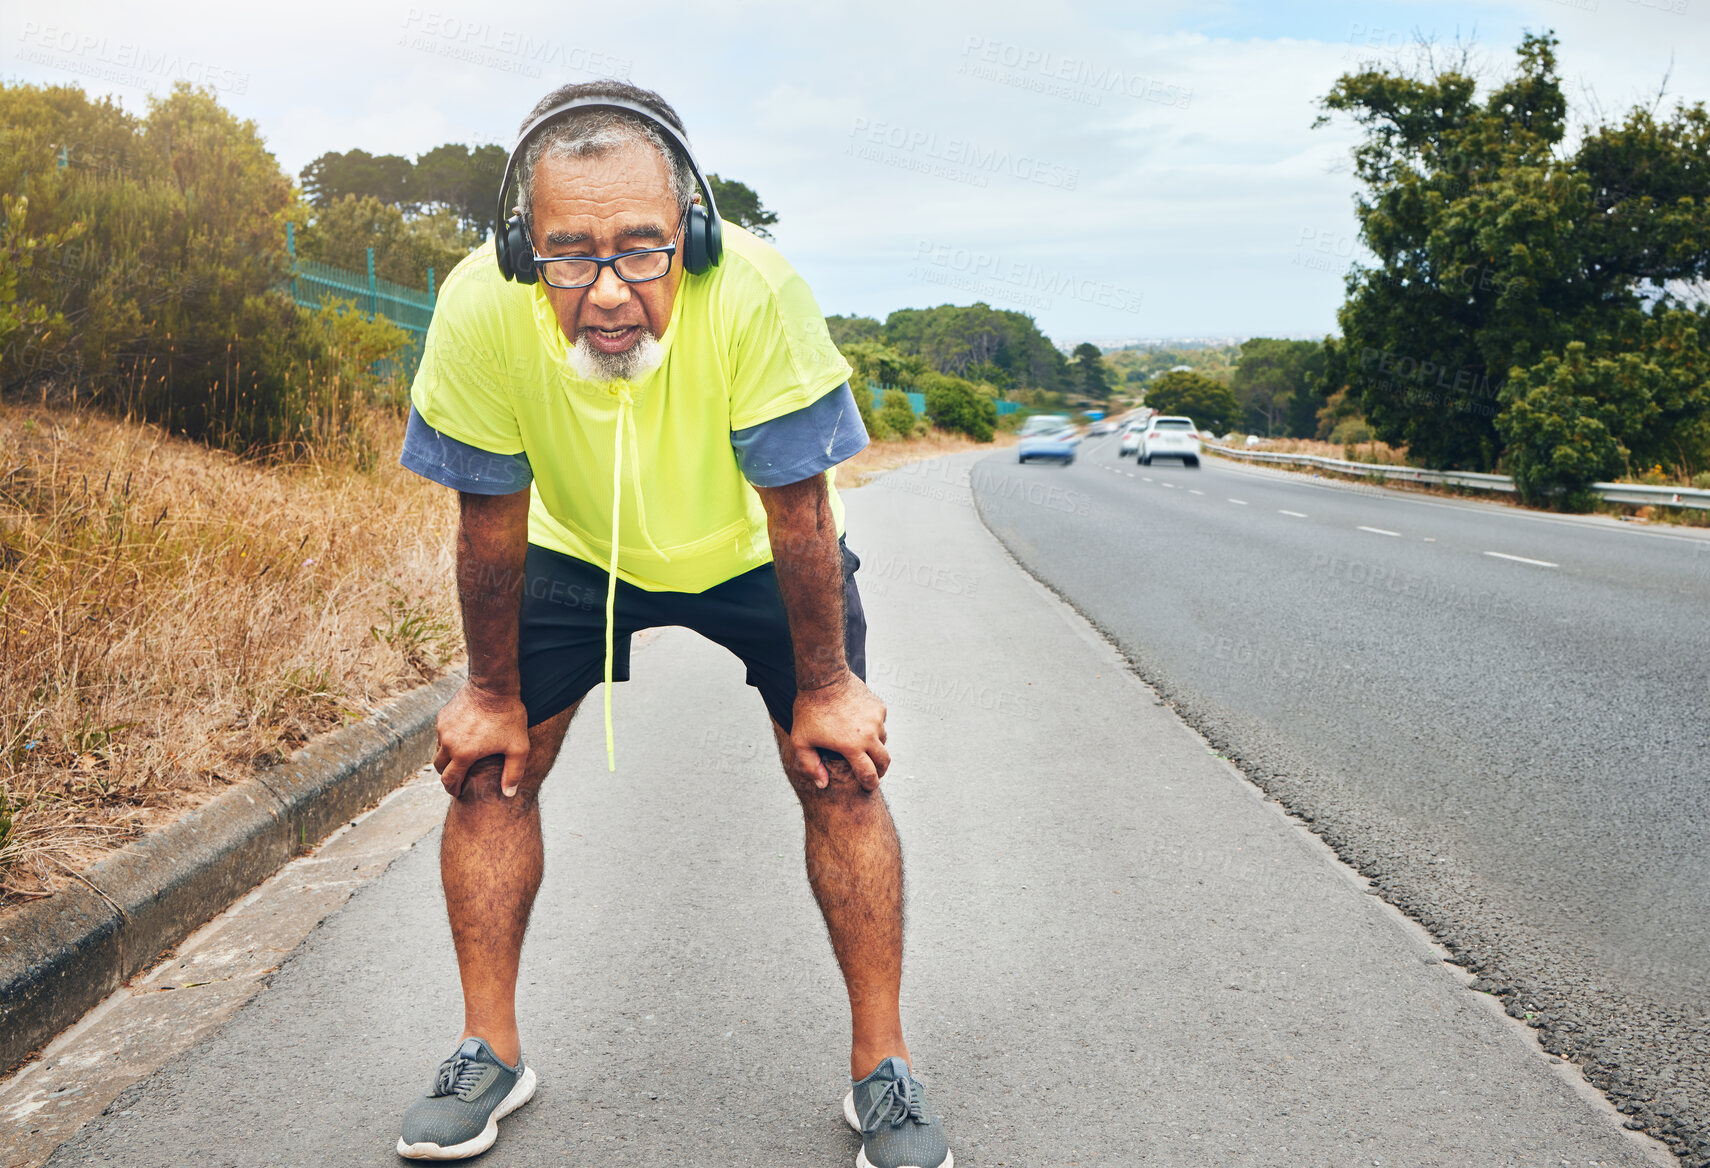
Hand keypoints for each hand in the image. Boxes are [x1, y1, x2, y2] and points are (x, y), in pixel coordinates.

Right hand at [434, 681, 530, 797]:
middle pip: (440, 767)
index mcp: (463, 754)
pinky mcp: (443, 715)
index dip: (453, 789)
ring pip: (439, 749)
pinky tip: (462, 738)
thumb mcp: (518, 748)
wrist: (494, 686)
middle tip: (457, 779)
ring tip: (461, 759)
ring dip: (447, 757)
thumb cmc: (509, 717)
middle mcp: (448, 742)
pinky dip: (448, 740)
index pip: (449, 780)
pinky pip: (442, 734)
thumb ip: (514, 773)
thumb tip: (509, 795)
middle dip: (447, 775)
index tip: (458, 792)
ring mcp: (443, 728)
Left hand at [790, 672, 888, 790]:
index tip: (869, 786)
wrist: (824, 679)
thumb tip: (823, 784)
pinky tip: (860, 725)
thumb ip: (810, 766)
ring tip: (863, 747)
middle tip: (874, 774)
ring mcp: (876, 720)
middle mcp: (869, 734)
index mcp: (852, 746)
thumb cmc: (809, 710)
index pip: (869, 774)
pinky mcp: (879, 707)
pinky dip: (874, 728)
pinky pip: (881, 724)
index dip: (870, 784)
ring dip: (876, 748)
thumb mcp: (801, 741)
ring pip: (883, 741)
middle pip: (884, 761)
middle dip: (880, 771)